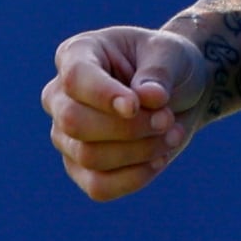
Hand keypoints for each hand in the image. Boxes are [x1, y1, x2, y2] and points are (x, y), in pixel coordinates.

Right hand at [45, 25, 206, 201]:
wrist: (180, 94)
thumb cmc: (169, 64)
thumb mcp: (172, 53)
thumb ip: (158, 72)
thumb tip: (147, 97)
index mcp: (78, 53)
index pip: (75, 78)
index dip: (103, 95)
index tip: (136, 105)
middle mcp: (61, 95)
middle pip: (74, 122)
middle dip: (128, 127)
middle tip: (167, 118)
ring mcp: (66, 134)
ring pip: (88, 156)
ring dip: (139, 151)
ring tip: (172, 133)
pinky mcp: (80, 168)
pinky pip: (97, 186)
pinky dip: (133, 178)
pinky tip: (159, 159)